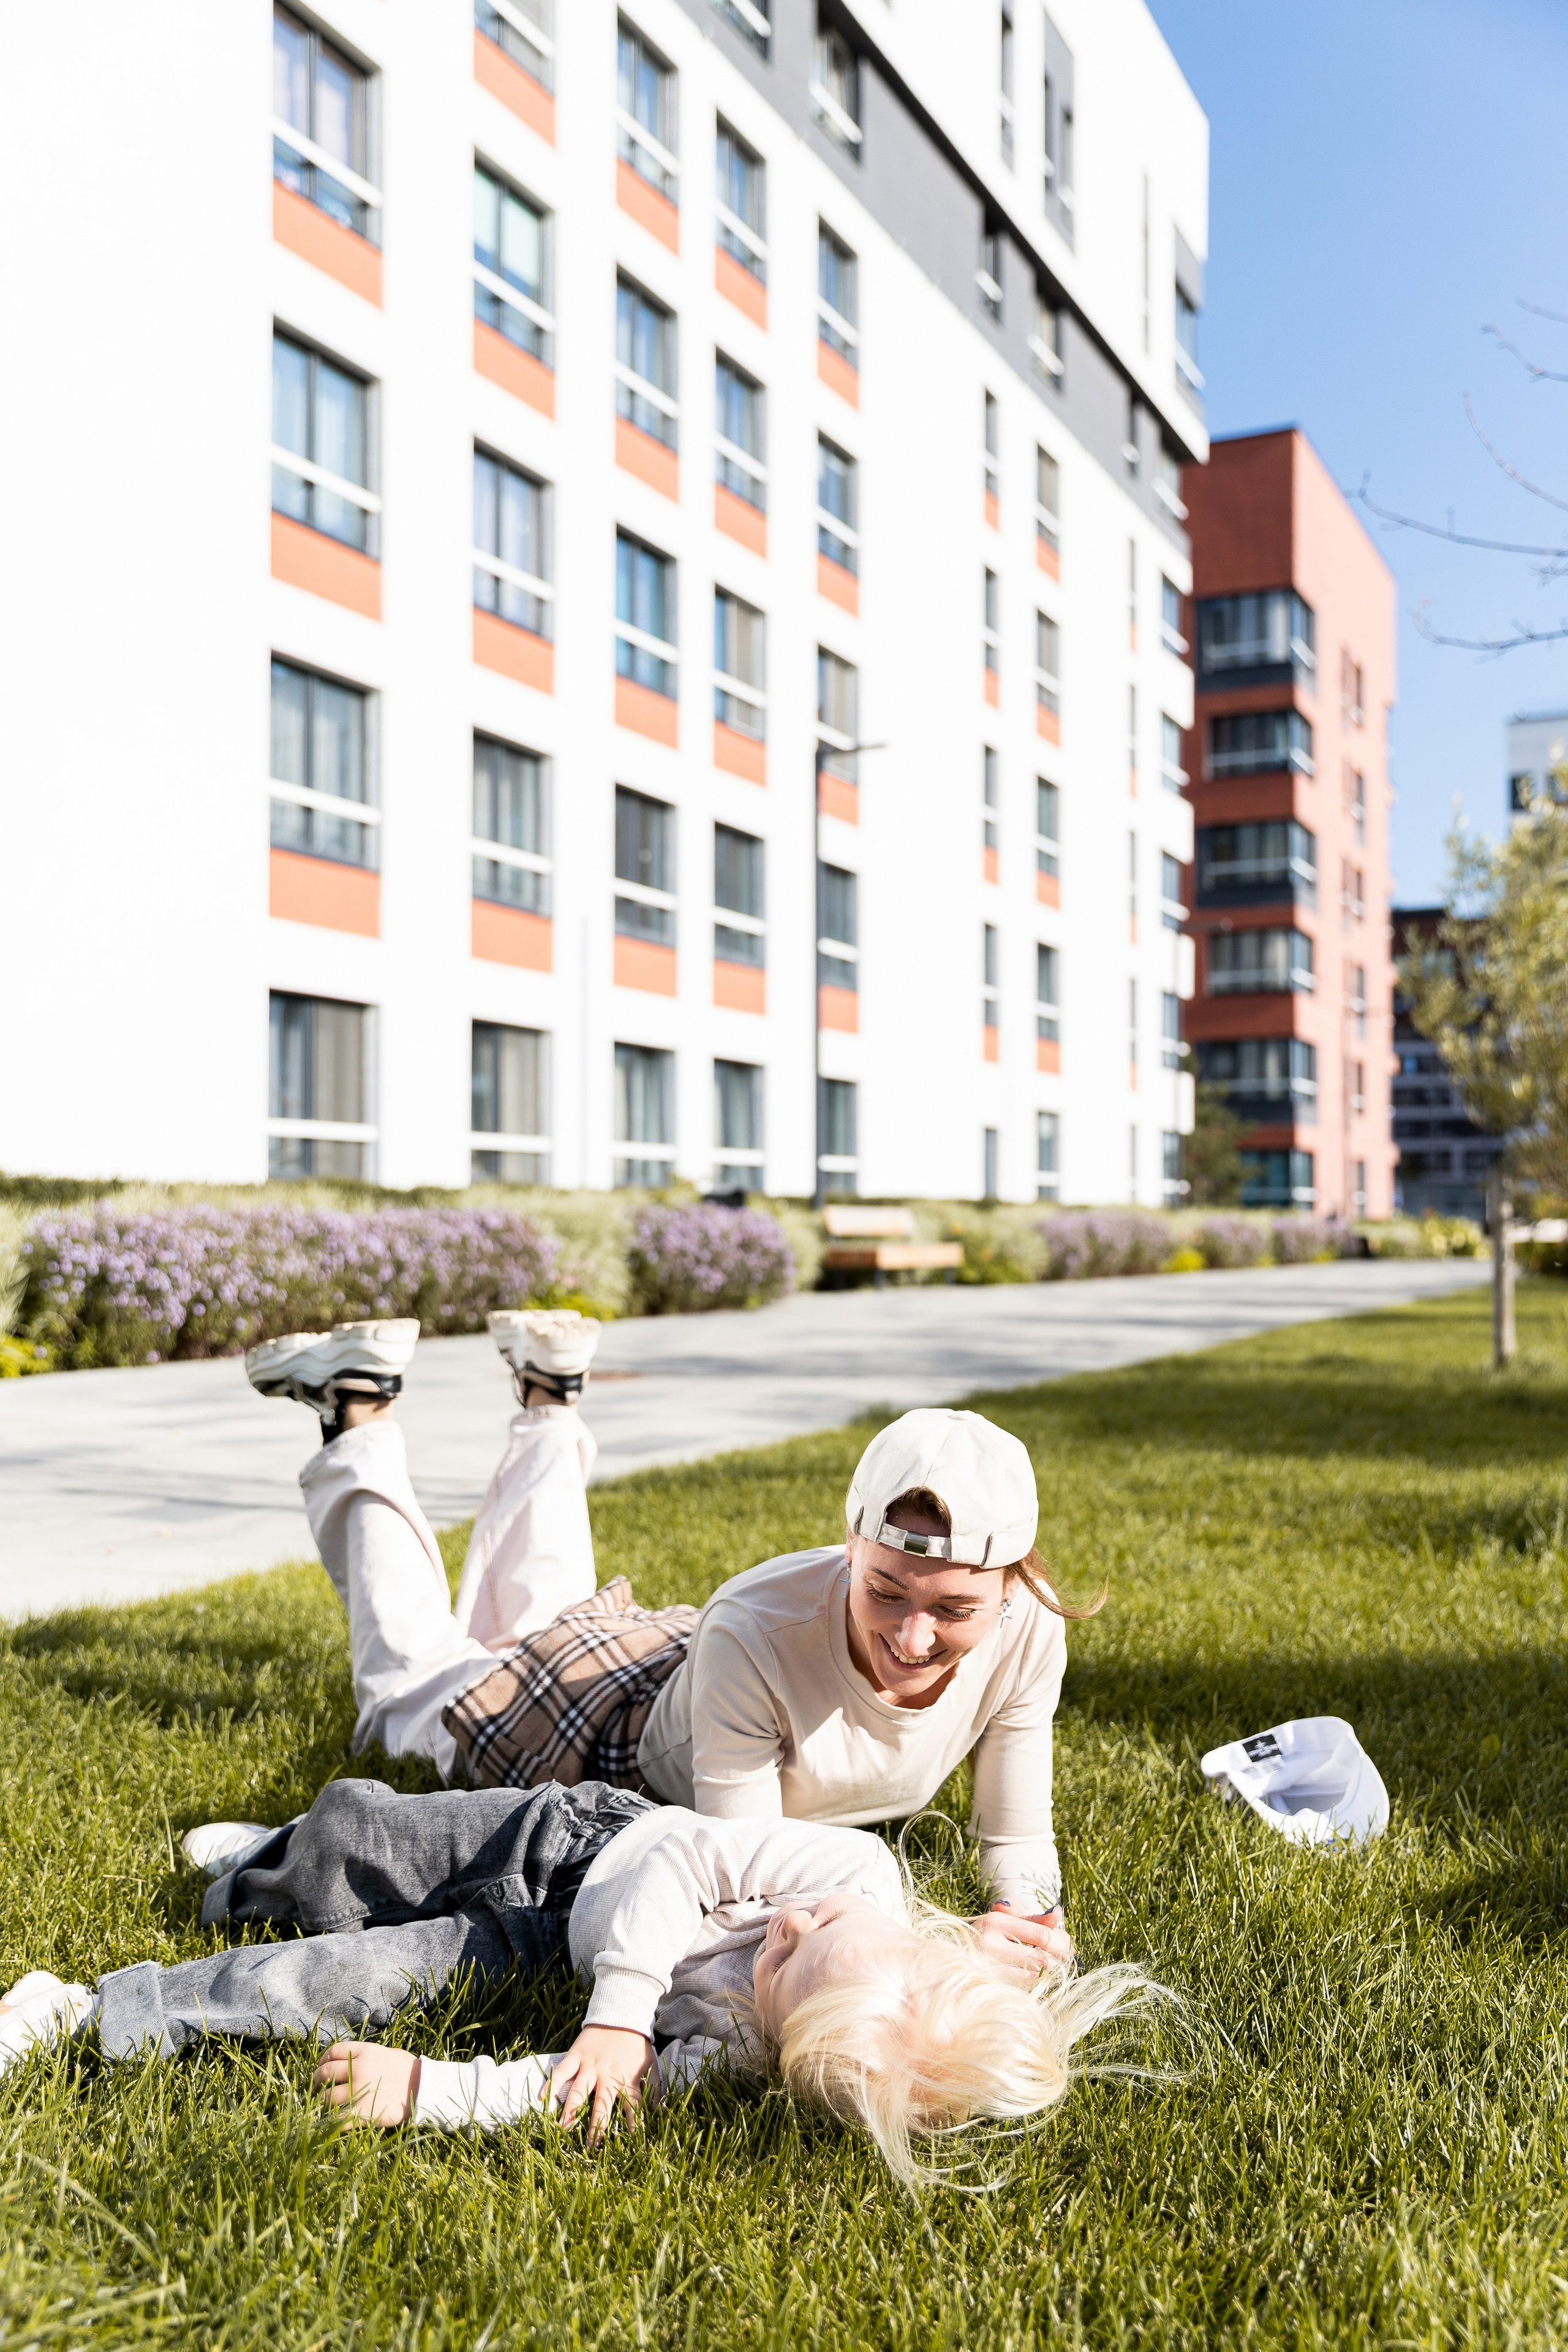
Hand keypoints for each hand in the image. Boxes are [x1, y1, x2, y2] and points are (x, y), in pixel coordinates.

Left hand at [313, 2040, 419, 2127]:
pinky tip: (329, 2122)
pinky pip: (339, 2118)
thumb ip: (363, 2055)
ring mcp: (360, 2091)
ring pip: (327, 2097)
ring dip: (320, 2102)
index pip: (333, 2051)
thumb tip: (344, 2061)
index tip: (321, 2067)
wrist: (423, 2088)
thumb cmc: (406, 2069)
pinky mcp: (363, 2112)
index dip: (322, 2060)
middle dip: (315, 2081)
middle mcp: (359, 2069)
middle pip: (325, 2073)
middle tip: (315, 2088)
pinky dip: (330, 2121)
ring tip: (321, 2105)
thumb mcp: (384, 2053)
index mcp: (364, 2052)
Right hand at [549, 2026, 654, 2143]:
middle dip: (596, 2127)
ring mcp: (590, 2065)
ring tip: (563, 2128)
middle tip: (590, 2148)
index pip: (633, 2107)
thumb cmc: (636, 2043)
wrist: (621, 2013)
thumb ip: (654, 2087)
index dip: (633, 2126)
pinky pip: (562, 2070)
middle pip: (602, 2104)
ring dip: (571, 2110)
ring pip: (578, 2090)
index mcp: (627, 2079)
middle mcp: (607, 2075)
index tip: (631, 2144)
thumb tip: (658, 2112)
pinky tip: (541, 2098)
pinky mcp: (576, 2055)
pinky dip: (551, 2083)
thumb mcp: (650, 2063)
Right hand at [968, 1902, 1073, 1977]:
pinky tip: (1034, 1972)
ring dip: (1047, 1970)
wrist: (957, 1952)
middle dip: (1057, 1959)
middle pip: (1040, 1956)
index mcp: (997, 1921)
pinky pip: (1022, 1983)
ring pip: (1033, 1973)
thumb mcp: (1007, 1918)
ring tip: (1051, 1964)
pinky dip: (1033, 1978)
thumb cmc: (988, 1933)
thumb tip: (1057, 1914)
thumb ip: (1033, 1918)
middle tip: (1066, 1959)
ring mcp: (988, 1966)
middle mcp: (990, 1943)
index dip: (1060, 1943)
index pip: (1041, 1935)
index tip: (1069, 1947)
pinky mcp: (989, 1982)